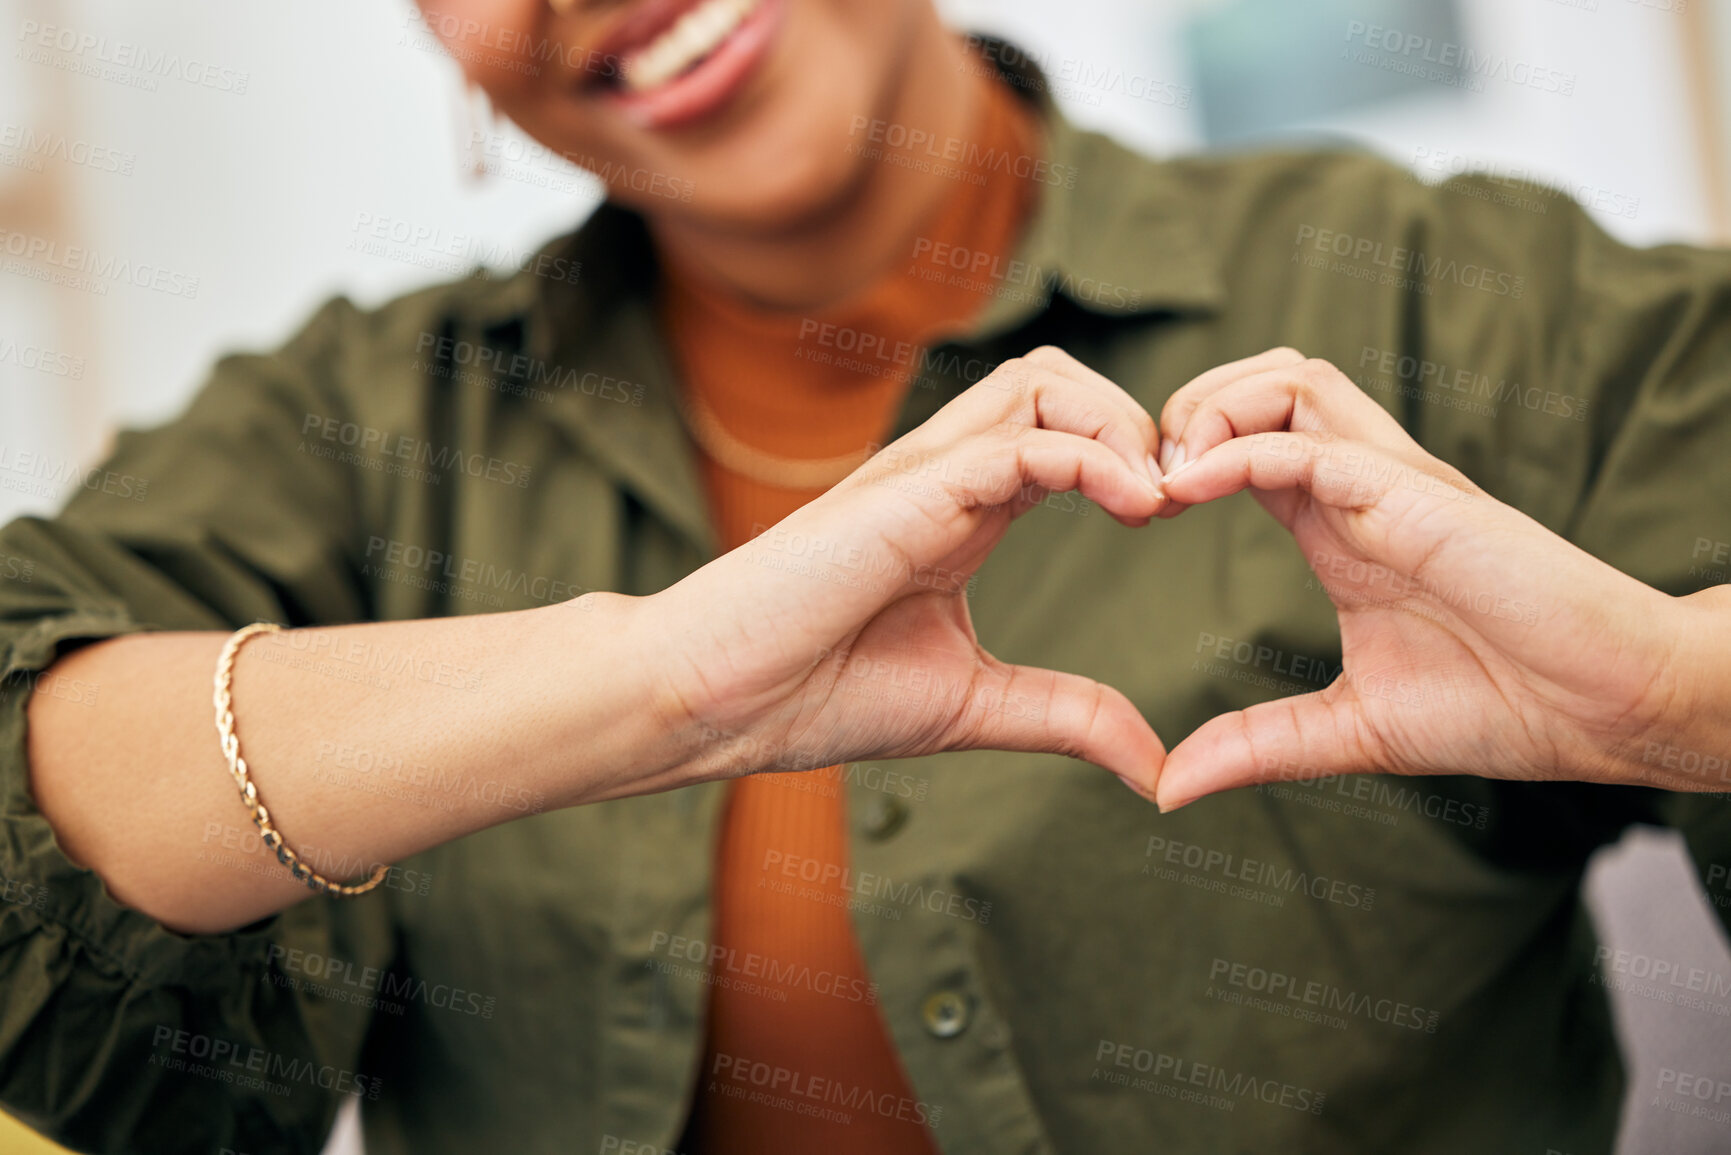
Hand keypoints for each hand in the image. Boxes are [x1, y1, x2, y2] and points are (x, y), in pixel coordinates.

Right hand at [640, 346, 1169, 790]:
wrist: (715, 700)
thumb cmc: (816, 693)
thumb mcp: (974, 706)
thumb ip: (1067, 717)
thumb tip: (1154, 766)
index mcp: (963, 510)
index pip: (1064, 429)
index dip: (1135, 455)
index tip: (1178, 516)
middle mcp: (946, 474)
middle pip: (1059, 378)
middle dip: (1136, 419)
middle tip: (1180, 497)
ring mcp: (924, 474)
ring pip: (1043, 379)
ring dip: (1120, 423)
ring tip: (1158, 498)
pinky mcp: (908, 492)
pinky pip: (1019, 441)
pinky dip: (1092, 458)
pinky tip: (1136, 508)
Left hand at [1151, 348, 1697, 809]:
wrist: (1612, 708)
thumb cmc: (1507, 705)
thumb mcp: (1352, 730)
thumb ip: (1259, 746)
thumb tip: (1168, 787)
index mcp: (1340, 525)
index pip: (1245, 442)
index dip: (1179, 458)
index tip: (1132, 513)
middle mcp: (1364, 487)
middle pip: (1261, 383)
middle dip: (1184, 408)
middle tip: (1139, 482)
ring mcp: (1393, 484)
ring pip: (1290, 381)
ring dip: (1212, 410)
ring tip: (1167, 476)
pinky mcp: (1420, 498)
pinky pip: (1315, 444)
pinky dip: (1242, 451)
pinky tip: (1192, 486)